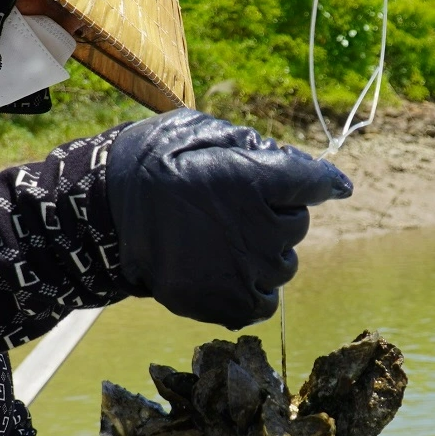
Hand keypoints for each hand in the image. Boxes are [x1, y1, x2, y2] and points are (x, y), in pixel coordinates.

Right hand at [107, 110, 351, 328]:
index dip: (322, 183)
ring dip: (262, 255)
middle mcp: (261, 228)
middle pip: (295, 226)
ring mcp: (246, 271)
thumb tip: (297, 163)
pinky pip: (264, 303)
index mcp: (257, 179)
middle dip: (273, 217)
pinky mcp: (228, 304)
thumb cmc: (150, 163)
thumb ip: (252, 146)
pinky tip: (225, 274)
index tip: (333, 187)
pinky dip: (252, 291)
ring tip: (219, 244)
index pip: (313, 182)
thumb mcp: (199, 132)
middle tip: (231, 211)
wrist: (101, 216)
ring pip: (282, 265)